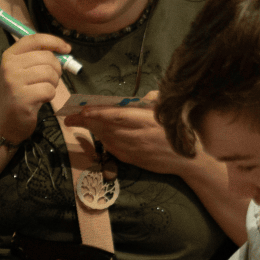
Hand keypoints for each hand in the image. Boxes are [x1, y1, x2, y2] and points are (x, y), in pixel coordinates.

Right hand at [0, 33, 70, 143]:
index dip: (54, 42)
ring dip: (53, 83)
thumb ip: (39, 57)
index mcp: (10, 55)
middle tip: (51, 80)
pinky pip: (49, 89)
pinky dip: (50, 95)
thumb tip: (64, 49)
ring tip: (44, 90)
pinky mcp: (22, 97)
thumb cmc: (21, 93)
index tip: (67, 49)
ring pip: (49, 73)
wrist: (8, 120)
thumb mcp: (25, 70)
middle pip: (46, 57)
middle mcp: (10, 66)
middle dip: (56, 69)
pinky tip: (41, 99)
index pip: (35, 39)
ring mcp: (14, 81)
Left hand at [62, 91, 186, 174]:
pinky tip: (96, 133)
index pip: (118, 116)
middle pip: (107, 127)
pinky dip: (102, 140)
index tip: (84, 109)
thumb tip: (144, 97)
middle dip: (87, 121)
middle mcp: (138, 136)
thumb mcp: (172, 112)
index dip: (99, 113)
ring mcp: (134, 150)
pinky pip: (112, 148)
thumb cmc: (183, 133)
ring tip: (79, 121)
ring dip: (92, 129)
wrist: (189, 162)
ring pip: (107, 138)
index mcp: (148, 121)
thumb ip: (156, 101)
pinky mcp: (133, 159)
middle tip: (70, 116)